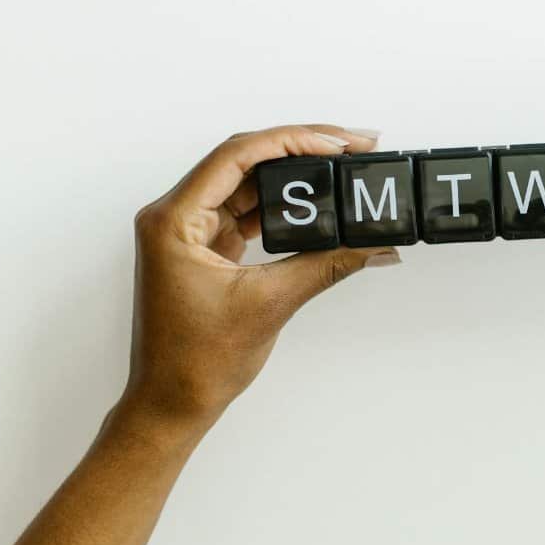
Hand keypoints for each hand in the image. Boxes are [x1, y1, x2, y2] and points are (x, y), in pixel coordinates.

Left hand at [125, 124, 399, 426]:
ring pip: (249, 183)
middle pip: (244, 160)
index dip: (292, 141)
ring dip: (296, 176)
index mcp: (173, 221)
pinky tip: (319, 203)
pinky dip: (284, 206)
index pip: (237, 156)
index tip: (337, 143)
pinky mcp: (205, 247)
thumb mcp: (269, 304)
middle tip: (352, 145)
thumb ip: (326, 266)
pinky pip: (248, 210)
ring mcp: (189, 231)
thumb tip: (374, 245)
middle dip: (301, 149)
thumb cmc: (194, 364)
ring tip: (343, 167)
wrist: (171, 404)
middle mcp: (174, 216)